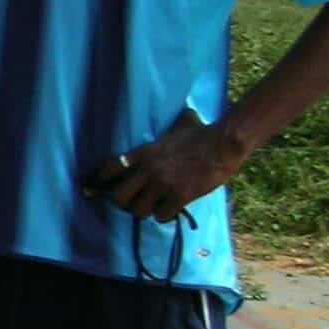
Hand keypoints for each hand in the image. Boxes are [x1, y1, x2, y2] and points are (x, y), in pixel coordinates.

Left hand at [83, 108, 241, 220]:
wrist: (224, 143)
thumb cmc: (201, 132)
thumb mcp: (174, 127)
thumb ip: (166, 129)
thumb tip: (177, 113)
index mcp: (143, 152)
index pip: (110, 168)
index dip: (103, 180)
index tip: (103, 186)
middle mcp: (148, 169)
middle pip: (118, 197)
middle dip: (123, 202)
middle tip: (132, 201)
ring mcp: (163, 184)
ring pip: (138, 210)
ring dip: (144, 210)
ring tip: (152, 206)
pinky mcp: (180, 196)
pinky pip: (161, 215)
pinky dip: (163, 215)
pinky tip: (168, 209)